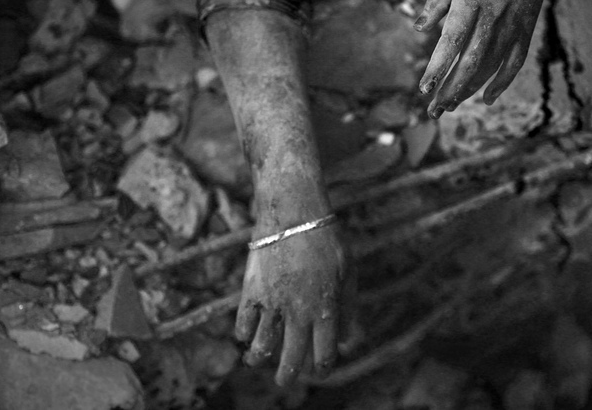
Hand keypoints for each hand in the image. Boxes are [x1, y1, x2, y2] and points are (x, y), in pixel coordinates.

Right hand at [237, 218, 351, 385]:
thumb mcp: (347, 272)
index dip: (321, 368)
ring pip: (262, 347)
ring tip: (255, 361)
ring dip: (258, 359)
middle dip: (288, 375)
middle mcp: (299, 311)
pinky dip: (242, 333)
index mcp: (326, 308)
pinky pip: (242, 323)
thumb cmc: (326, 238)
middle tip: (284, 381)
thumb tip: (349, 342)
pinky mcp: (251, 290)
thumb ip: (349, 309)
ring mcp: (273, 302)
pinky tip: (244, 335)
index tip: (317, 371)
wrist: (293, 209)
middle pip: (292, 358)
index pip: (324, 354)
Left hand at [414, 0, 555, 116]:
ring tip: (450, 106)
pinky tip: (488, 98)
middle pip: (471, 61)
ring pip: (492, 65)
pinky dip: (503, 81)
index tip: (424, 88)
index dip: (438, 67)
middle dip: (451, 88)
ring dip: (471, 89)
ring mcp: (514, 21)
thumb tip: (420, 29)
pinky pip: (516, 59)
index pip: (452, 41)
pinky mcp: (527, 24)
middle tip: (434, 110)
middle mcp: (495, 13)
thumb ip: (437, 0)